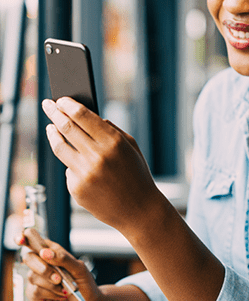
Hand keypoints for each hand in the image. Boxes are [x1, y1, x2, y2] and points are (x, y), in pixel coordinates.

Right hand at [16, 228, 102, 300]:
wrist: (86, 299)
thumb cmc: (83, 281)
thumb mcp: (79, 267)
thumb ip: (63, 258)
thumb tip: (44, 252)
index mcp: (51, 250)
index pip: (32, 238)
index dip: (23, 236)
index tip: (21, 239)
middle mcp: (41, 262)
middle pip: (28, 257)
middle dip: (43, 268)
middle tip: (58, 278)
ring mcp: (36, 278)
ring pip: (32, 276)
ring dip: (50, 283)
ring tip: (63, 287)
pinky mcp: (34, 293)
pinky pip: (34, 291)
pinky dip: (49, 294)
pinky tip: (59, 294)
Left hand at [42, 97, 159, 233]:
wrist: (139, 210)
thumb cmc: (137, 175)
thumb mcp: (131, 147)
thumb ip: (111, 130)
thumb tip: (90, 117)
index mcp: (113, 142)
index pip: (83, 116)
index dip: (68, 105)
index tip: (60, 99)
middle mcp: (96, 156)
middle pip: (66, 127)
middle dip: (54, 113)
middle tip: (47, 104)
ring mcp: (84, 174)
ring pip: (59, 147)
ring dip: (52, 133)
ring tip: (50, 127)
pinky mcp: (76, 189)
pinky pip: (69, 169)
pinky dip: (72, 162)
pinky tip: (79, 163)